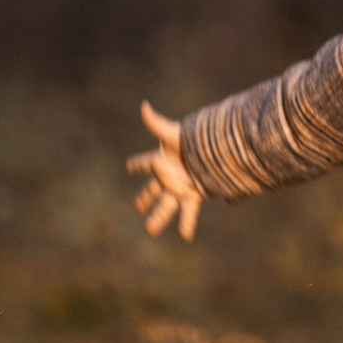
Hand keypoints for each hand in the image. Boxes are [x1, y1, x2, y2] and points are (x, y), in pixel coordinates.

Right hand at [125, 100, 203, 239]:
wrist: (214, 149)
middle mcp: (168, 176)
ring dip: (158, 219)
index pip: (143, 163)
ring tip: (150, 230)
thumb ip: (156, 122)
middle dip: (144, 199)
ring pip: (165, 206)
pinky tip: (185, 237)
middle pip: (152, 191)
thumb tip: (144, 106)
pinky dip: (187, 224)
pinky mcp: (192, 194)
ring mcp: (179, 187)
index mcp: (159, 160)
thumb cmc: (190, 139)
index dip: (136, 165)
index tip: (129, 166)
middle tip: (138, 207)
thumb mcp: (171, 132)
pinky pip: (188, 212)